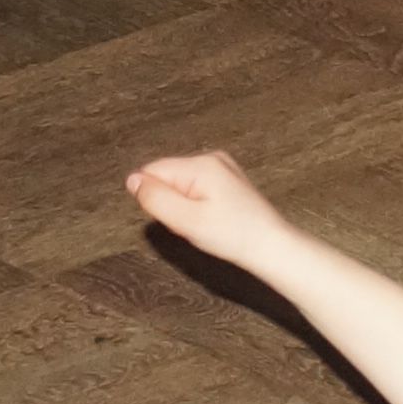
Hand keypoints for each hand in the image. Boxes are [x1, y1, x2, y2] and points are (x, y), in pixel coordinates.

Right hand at [125, 148, 294, 267]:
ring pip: (179, 186)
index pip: (151, 171)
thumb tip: (132, 179)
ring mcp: (222, 168)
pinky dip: (196, 206)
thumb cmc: (231, 234)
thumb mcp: (184, 220)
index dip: (154, 198)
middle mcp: (212, 158)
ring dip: (182, 206)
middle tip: (192, 221)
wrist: (270, 245)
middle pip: (165, 177)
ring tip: (205, 221)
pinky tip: (214, 218)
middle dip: (169, 202)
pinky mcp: (227, 180)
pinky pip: (195, 190)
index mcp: (201, 163)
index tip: (176, 215)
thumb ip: (155, 197)